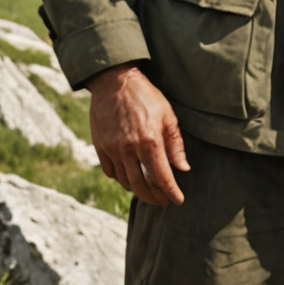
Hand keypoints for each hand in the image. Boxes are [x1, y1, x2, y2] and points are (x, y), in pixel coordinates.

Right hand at [86, 64, 187, 206]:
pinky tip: (131, 179)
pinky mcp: (100, 146)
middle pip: (140, 185)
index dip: (170, 192)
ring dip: (137, 190)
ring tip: (150, 192)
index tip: (177, 200)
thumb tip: (183, 169)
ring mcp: (111, 149)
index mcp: (149, 141)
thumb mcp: (168, 117)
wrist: (115, 82)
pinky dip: (121, 179)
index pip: (161, 176)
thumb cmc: (147, 97)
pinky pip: (110, 171)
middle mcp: (128, 149)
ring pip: (124, 180)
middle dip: (153, 197)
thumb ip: (175, 145)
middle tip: (163, 201)